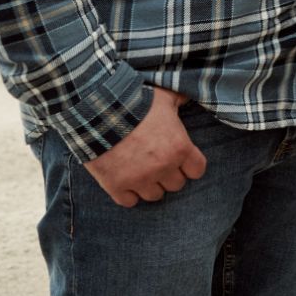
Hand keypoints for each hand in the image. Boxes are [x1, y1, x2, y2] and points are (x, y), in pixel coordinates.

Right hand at [83, 87, 206, 207]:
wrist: (98, 111)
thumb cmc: (136, 102)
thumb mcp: (165, 97)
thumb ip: (181, 100)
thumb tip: (190, 94)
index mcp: (180, 148)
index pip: (197, 170)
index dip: (190, 165)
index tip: (181, 160)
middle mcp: (163, 167)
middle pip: (176, 185)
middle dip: (169, 175)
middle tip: (158, 163)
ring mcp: (139, 179)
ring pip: (154, 195)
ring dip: (150, 185)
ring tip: (141, 172)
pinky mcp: (116, 186)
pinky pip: (129, 201)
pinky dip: (127, 194)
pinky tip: (125, 180)